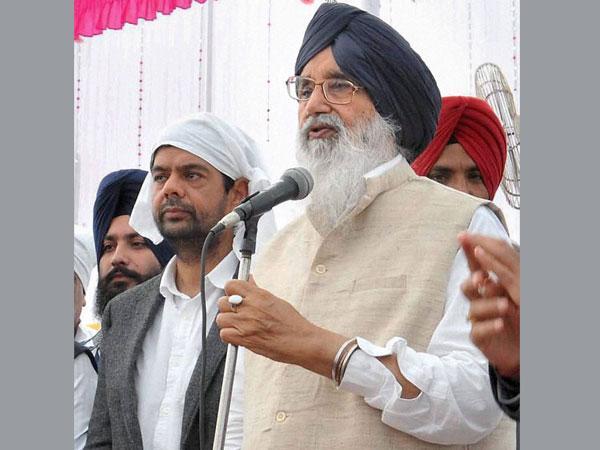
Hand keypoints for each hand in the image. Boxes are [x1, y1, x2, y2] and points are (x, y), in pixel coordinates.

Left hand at [216, 276, 346, 376]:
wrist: (301, 341)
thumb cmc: (292, 323)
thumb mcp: (275, 301)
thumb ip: (258, 291)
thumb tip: (249, 280)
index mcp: (259, 296)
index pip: (231, 285)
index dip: (230, 291)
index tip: (233, 295)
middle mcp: (250, 307)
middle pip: (222, 302)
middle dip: (227, 308)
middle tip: (236, 313)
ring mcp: (246, 323)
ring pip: (221, 319)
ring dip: (227, 322)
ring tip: (237, 325)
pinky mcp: (244, 339)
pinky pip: (224, 334)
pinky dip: (229, 336)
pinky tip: (239, 335)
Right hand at [459, 233, 519, 377]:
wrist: (525, 348)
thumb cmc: (522, 317)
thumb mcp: (519, 290)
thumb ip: (504, 270)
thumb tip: (485, 250)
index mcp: (491, 285)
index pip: (477, 264)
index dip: (469, 250)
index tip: (463, 236)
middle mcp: (482, 300)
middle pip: (468, 285)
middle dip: (474, 280)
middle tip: (482, 278)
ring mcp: (479, 319)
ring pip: (473, 308)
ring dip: (489, 304)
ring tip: (507, 306)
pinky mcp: (480, 338)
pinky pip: (477, 330)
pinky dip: (489, 326)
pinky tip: (501, 323)